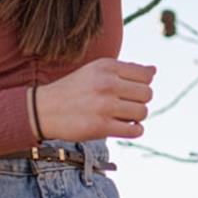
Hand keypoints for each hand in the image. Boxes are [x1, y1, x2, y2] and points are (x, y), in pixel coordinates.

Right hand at [35, 58, 154, 142]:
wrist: (43, 109)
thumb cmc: (73, 90)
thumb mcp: (95, 71)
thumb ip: (125, 70)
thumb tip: (154, 71)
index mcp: (107, 66)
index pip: (146, 75)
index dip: (142, 85)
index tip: (130, 91)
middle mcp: (107, 84)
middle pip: (147, 94)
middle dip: (140, 102)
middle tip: (126, 105)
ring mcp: (104, 106)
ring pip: (143, 112)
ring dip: (137, 117)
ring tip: (123, 116)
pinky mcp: (101, 127)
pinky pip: (135, 130)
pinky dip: (135, 130)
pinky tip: (124, 127)